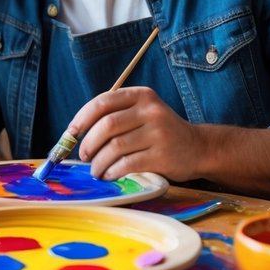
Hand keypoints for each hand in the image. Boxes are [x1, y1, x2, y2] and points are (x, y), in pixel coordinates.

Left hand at [71, 86, 200, 181]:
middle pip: (107, 125)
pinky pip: (127, 164)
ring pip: (115, 147)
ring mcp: (158, 133)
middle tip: (84, 155)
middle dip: (89, 143)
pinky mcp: (162, 156)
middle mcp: (150, 111)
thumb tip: (77, 132)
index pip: (103, 102)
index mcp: (141, 95)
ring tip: (96, 169)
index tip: (71, 133)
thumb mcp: (143, 113)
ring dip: (99, 162)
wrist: (198, 147)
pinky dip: (113, 171)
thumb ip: (117, 115)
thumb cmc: (161, 132)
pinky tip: (110, 174)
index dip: (82, 118)